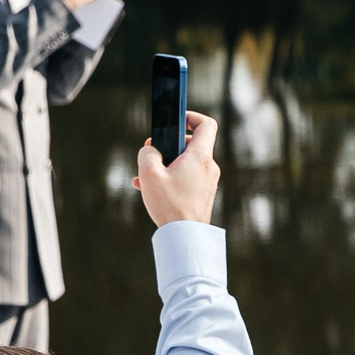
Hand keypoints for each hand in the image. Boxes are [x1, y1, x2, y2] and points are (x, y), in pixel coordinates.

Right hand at [133, 108, 221, 225]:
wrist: (184, 237)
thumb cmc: (169, 205)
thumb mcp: (149, 174)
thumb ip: (147, 154)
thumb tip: (150, 151)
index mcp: (200, 157)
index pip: (206, 125)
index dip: (191, 117)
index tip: (176, 120)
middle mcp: (209, 167)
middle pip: (192, 144)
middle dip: (169, 144)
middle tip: (152, 151)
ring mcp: (207, 182)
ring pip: (185, 164)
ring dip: (166, 165)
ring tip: (145, 176)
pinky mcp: (202, 195)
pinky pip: (186, 179)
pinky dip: (170, 178)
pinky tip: (150, 189)